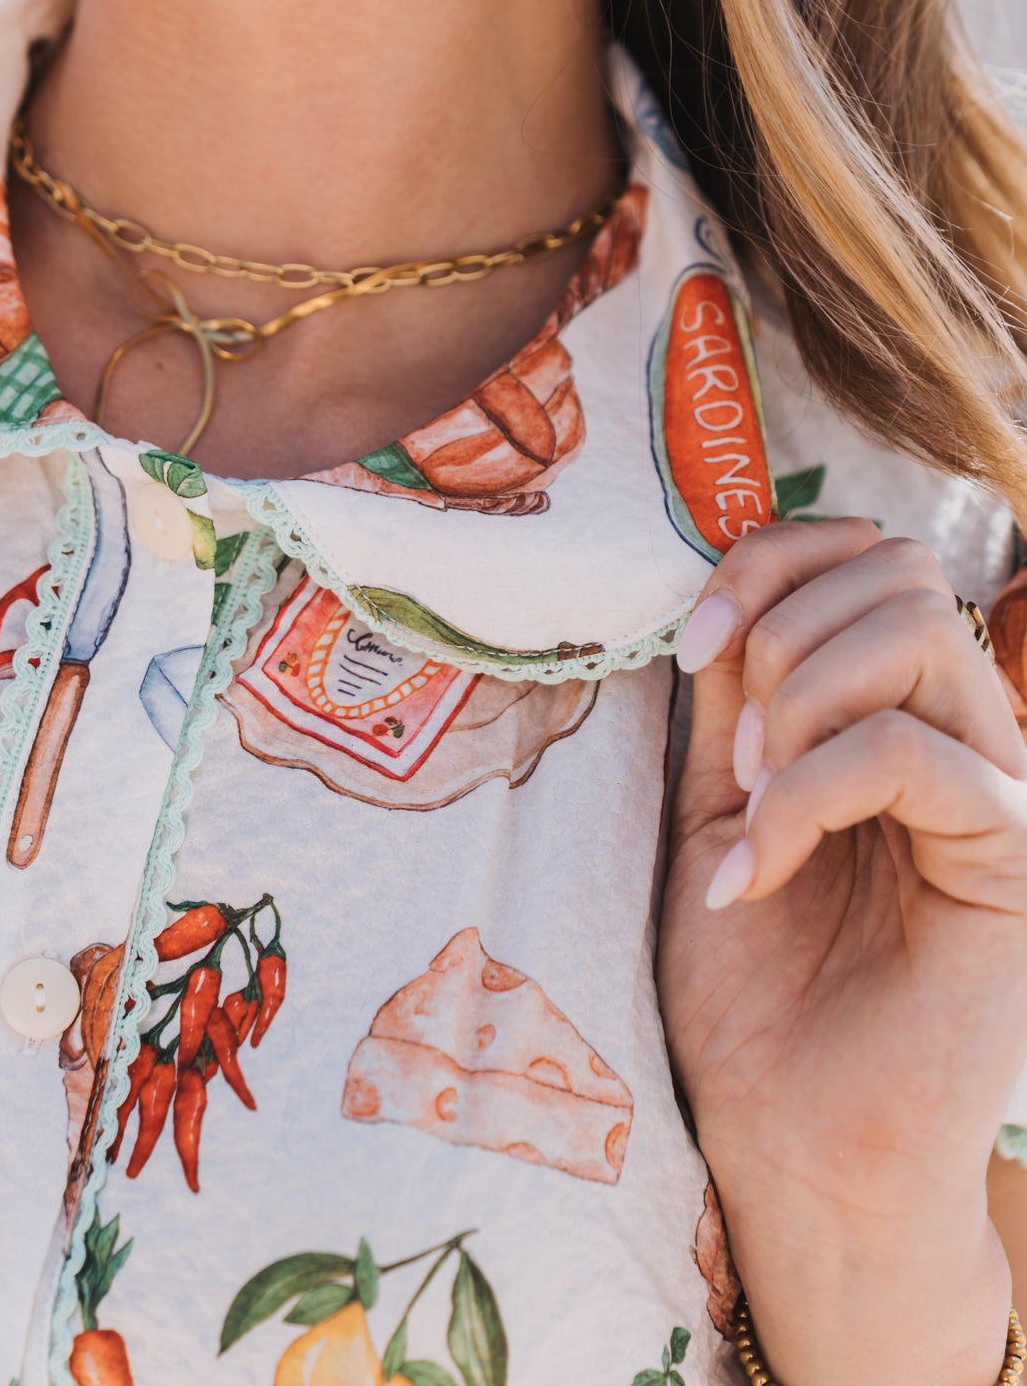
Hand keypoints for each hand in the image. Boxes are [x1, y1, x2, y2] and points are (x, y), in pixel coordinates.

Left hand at [659, 518, 1026, 1384]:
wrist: (790, 1134)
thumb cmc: (755, 985)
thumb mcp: (720, 801)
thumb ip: (735, 696)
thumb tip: (722, 585)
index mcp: (897, 710)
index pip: (864, 553)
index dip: (765, 565)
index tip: (692, 646)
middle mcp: (965, 733)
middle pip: (900, 568)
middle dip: (780, 633)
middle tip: (734, 756)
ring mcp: (1000, 788)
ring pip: (919, 627)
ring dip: (798, 701)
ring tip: (753, 806)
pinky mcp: (1012, 854)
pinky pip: (909, 750)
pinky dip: (805, 795)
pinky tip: (761, 870)